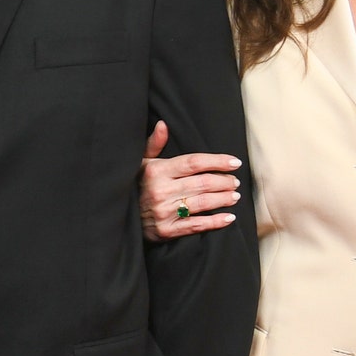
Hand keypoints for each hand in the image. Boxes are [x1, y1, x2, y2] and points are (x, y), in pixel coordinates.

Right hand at [140, 121, 240, 241]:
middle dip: (225, 182)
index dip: (217, 161)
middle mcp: (161, 190)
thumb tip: (163, 124)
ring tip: (235, 196)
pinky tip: (229, 217)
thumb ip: (154, 144)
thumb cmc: (135, 185)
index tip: (235, 162)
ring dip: (224, 199)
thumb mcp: (141, 162)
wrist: (120, 216)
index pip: (194, 163)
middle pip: (203, 183)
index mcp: (157, 171)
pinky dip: (216, 222)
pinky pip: (196, 225)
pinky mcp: (166, 230)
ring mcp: (164, 212)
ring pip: (203, 203)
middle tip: (235, 181)